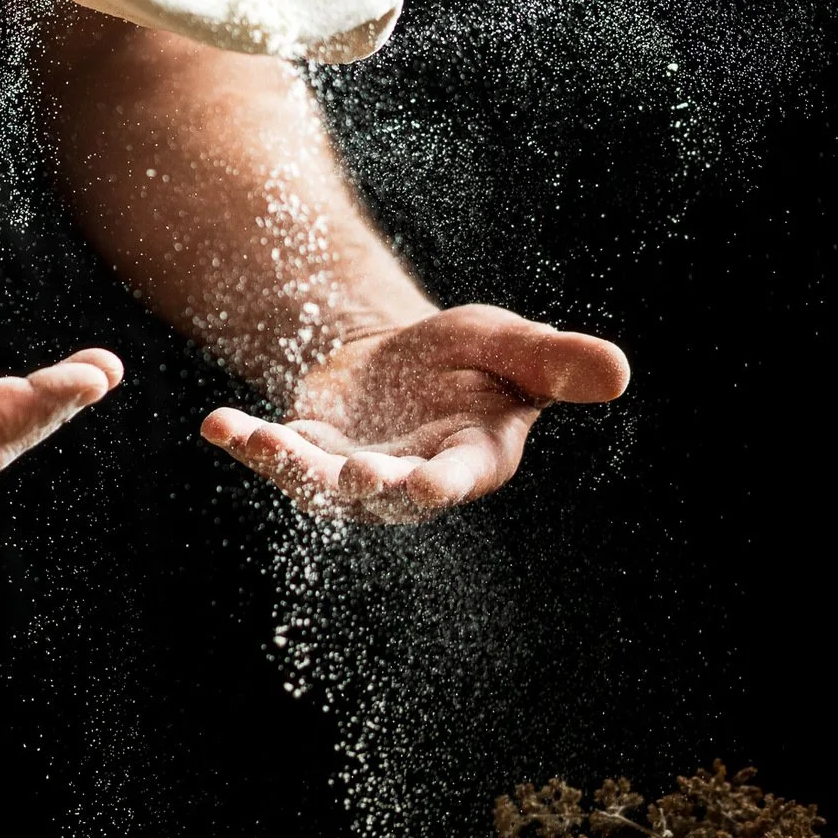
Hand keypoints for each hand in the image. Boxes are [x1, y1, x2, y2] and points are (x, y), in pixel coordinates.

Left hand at [201, 304, 628, 522]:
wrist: (406, 356)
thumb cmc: (471, 358)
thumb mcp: (512, 346)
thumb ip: (556, 362)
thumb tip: (620, 371)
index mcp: (469, 458)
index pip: (456, 478)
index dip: (439, 482)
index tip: (422, 481)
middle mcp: (408, 478)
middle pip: (382, 491)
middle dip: (362, 484)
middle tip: (352, 474)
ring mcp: (352, 472)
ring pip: (316, 482)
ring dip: (286, 465)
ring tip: (257, 437)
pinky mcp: (307, 453)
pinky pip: (273, 454)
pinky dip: (244, 441)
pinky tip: (216, 423)